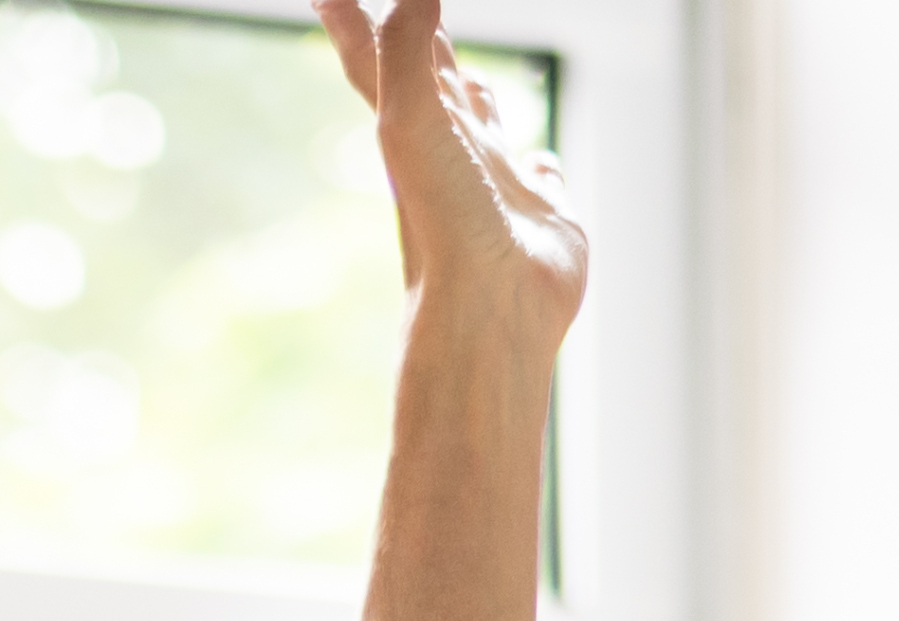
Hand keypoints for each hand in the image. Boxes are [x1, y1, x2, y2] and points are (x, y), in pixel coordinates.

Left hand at [314, 0, 592, 369]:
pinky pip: (542, 178)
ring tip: (464, 72)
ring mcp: (497, 182)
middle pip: (432, 74)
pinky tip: (539, 165)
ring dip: (475, 94)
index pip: (381, 50)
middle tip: (409, 10)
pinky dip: (541, 165)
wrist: (490, 313)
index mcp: (417, 123)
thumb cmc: (444, 225)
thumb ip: (403, 49)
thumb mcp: (412, 121)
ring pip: (485, 121)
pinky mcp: (544, 215)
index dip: (354, 19)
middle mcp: (453, 147)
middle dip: (419, 33)